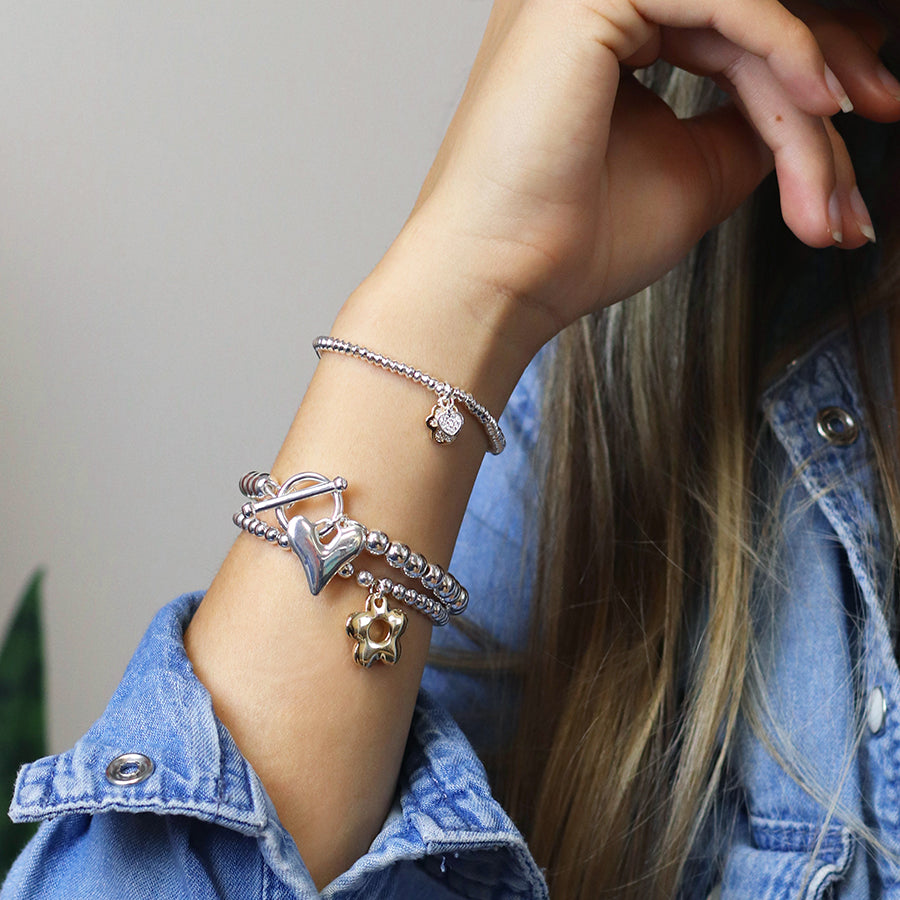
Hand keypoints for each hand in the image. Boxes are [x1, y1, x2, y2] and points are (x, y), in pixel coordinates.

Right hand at [396, 0, 899, 350]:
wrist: (502, 281)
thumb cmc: (571, 246)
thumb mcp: (693, 175)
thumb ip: (749, 122)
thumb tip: (816, 101)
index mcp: (601, 42)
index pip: (730, 30)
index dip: (805, 70)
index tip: (851, 124)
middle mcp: (590, 7)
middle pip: (745, 13)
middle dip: (827, 68)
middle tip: (881, 122)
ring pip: (741, 12)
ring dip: (808, 83)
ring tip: (832, 169)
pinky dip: (782, 47)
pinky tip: (818, 104)